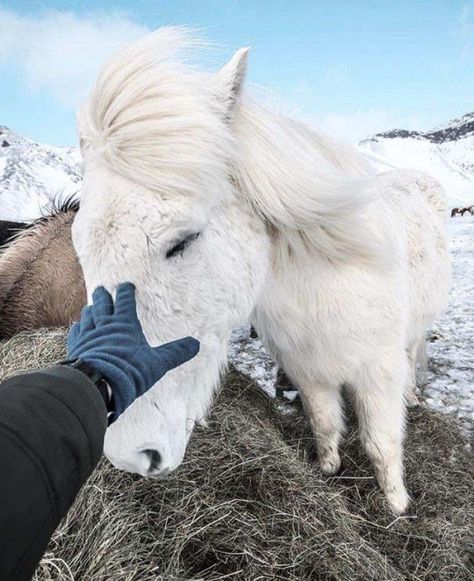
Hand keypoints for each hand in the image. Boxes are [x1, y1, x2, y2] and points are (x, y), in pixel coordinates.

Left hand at [67, 283, 198, 419]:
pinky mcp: (76, 347)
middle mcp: (104, 325)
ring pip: (87, 316)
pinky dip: (78, 327)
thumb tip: (196, 344)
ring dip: (90, 309)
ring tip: (91, 307)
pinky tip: (77, 327)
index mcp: (125, 323)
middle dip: (103, 295)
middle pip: (102, 304)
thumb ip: (175, 353)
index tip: (127, 285)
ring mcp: (88, 335)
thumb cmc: (130, 371)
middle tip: (101, 289)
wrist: (98, 384)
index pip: (125, 301)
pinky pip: (75, 332)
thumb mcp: (158, 363)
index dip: (126, 291)